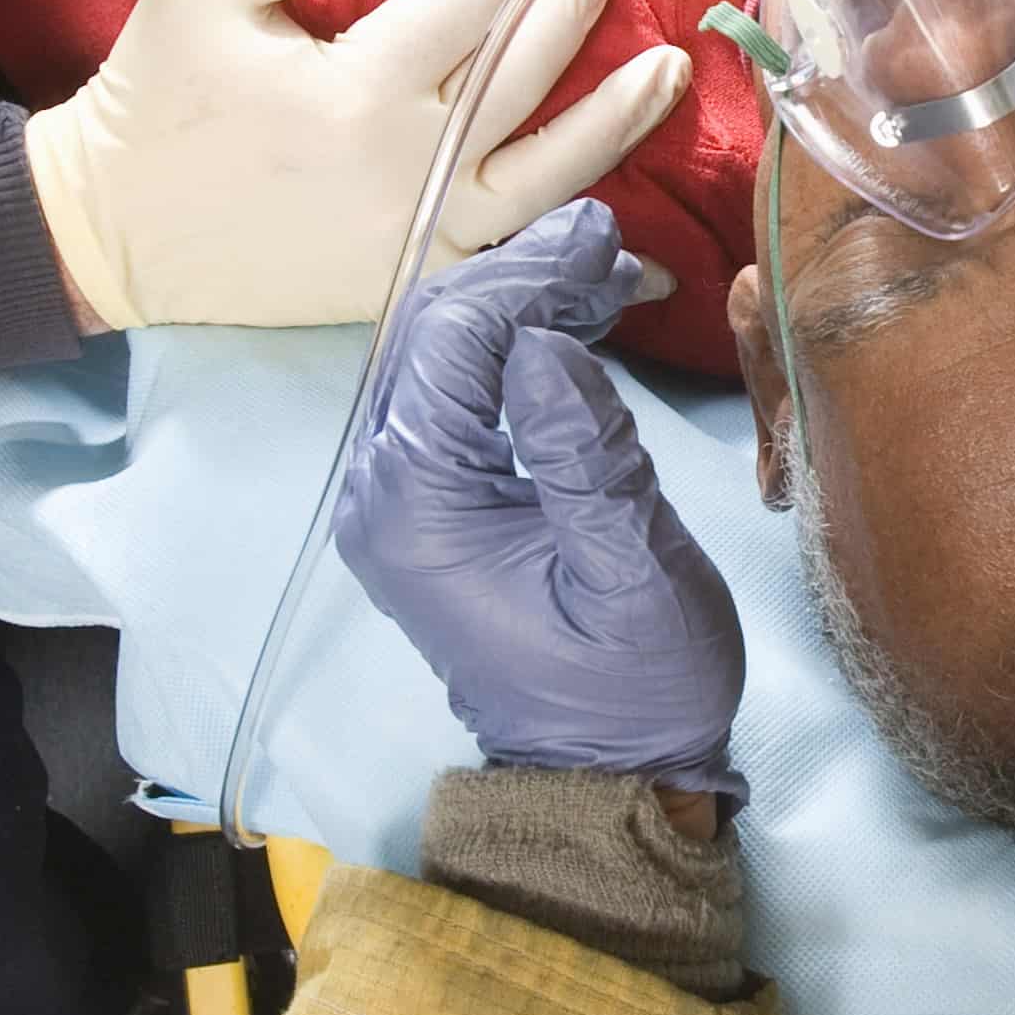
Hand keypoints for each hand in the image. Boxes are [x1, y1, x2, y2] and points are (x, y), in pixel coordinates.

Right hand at [22, 0, 688, 331]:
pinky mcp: (419, 282)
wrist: (113, 226)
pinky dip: (592, 252)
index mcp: (358, 90)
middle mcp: (409, 169)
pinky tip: (653, 242)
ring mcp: (423, 238)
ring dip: (617, 115)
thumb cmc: (158, 88)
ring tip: (668, 65)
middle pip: (525, 70)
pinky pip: (524, 262)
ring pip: (551, 171)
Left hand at [334, 204, 747, 793]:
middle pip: (431, 335)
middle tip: (615, 250)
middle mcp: (382, 493)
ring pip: (439, 356)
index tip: (608, 240)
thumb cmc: (632, 686)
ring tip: (610, 280)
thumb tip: (545, 341)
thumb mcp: (629, 570)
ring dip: (519, 306)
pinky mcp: (427, 505)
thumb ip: (584, 453)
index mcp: (416, 506)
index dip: (527, 276)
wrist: (609, 775)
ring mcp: (397, 499)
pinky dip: (511, 348)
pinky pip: (452, 395)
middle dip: (521, 277)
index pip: (450, 343)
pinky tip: (577, 328)